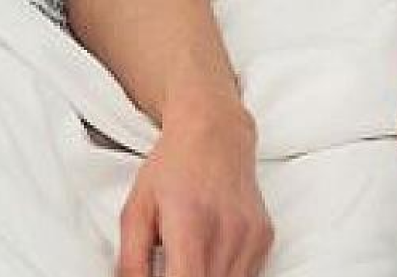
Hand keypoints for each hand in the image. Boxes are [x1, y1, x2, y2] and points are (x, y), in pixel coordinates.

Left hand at [120, 103, 272, 276]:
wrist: (214, 134)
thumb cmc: (171, 167)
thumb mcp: (136, 209)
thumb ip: (131, 258)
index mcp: (190, 224)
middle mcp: (227, 232)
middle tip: (170, 268)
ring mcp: (251, 237)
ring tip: (187, 262)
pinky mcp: (264, 239)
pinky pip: (246, 276)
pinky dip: (223, 275)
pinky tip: (208, 256)